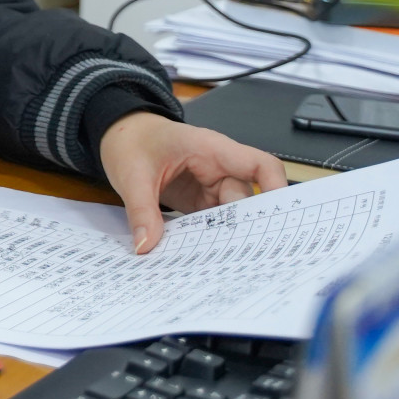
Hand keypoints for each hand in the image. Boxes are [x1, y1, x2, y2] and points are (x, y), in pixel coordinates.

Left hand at [99, 112, 288, 252]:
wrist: (119, 134)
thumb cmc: (130, 141)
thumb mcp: (131, 174)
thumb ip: (141, 209)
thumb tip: (147, 245)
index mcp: (210, 150)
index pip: (259, 166)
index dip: (276, 190)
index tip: (279, 220)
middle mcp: (218, 168)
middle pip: (245, 201)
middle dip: (243, 228)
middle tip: (239, 259)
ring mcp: (210, 186)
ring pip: (230, 216)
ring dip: (224, 237)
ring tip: (219, 264)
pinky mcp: (200, 200)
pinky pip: (212, 222)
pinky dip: (208, 238)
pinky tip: (201, 258)